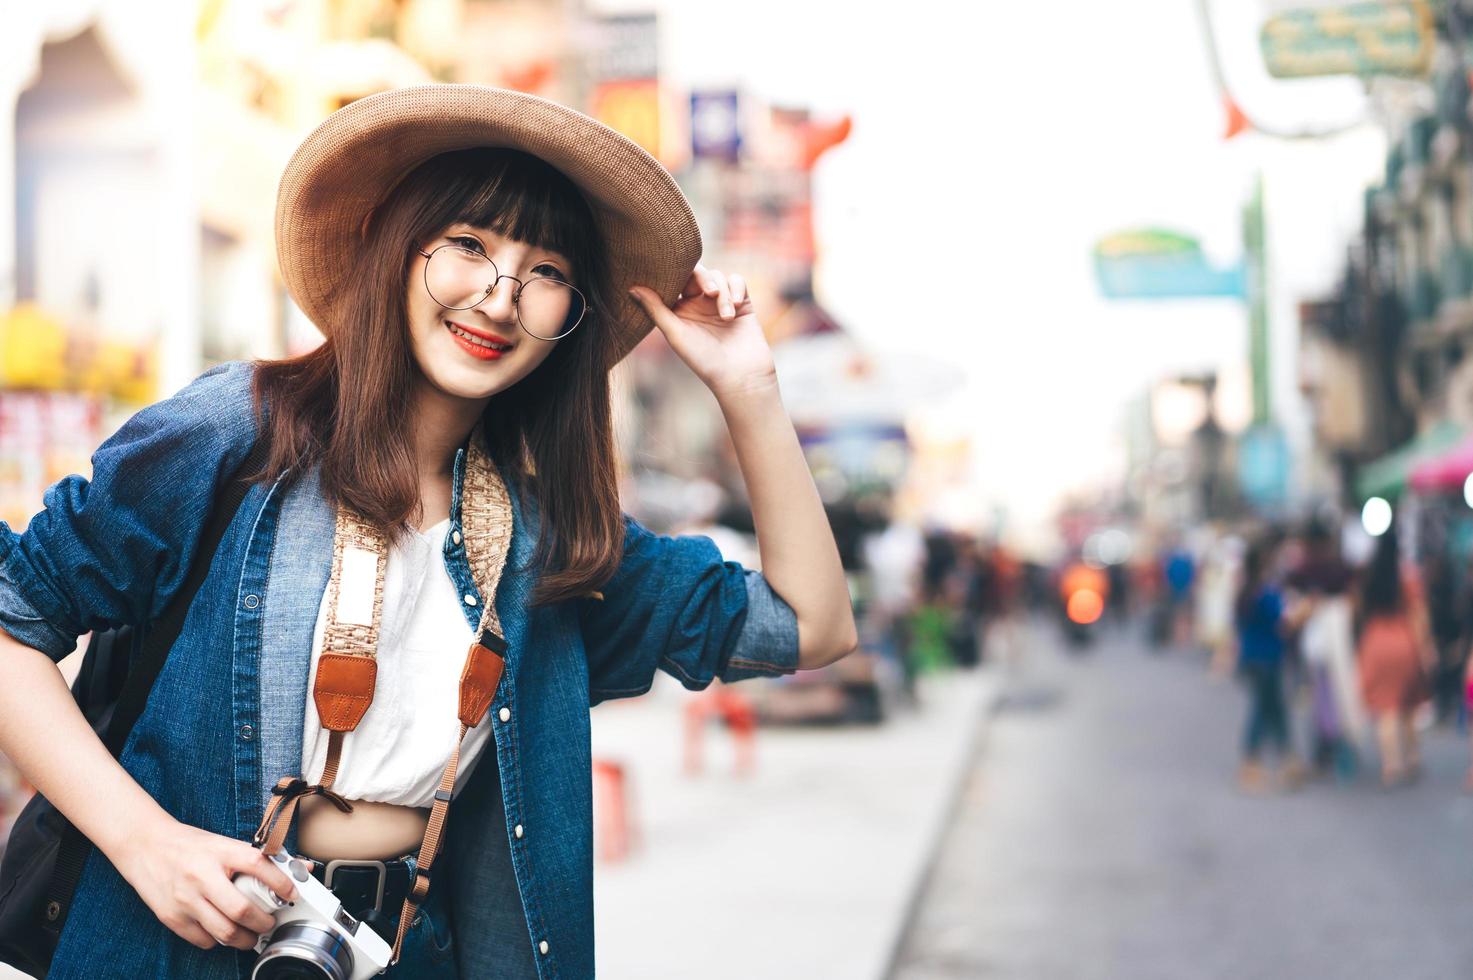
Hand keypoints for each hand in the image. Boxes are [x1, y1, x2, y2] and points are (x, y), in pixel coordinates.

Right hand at [112, 815, 302, 950]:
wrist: (144, 846)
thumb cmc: (189, 845)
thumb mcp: (222, 843)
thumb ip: (255, 857)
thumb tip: (299, 867)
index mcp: (220, 852)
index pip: (258, 866)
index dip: (281, 883)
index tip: (292, 894)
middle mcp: (202, 876)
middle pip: (242, 910)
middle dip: (264, 923)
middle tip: (270, 923)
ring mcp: (185, 899)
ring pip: (224, 932)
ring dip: (245, 939)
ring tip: (252, 935)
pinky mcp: (171, 917)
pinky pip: (204, 940)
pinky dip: (219, 941)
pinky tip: (223, 931)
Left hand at [629, 264, 776, 399]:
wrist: (741, 376)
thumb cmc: (704, 360)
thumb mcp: (675, 334)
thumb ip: (655, 309)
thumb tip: (631, 288)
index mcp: (679, 310)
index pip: (674, 280)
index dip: (675, 273)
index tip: (679, 274)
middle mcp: (699, 304)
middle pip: (697, 273)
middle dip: (704, 279)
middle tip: (710, 293)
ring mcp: (720, 302)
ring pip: (719, 277)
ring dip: (724, 294)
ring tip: (727, 318)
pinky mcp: (742, 303)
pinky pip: (737, 281)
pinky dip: (737, 289)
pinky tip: (737, 306)